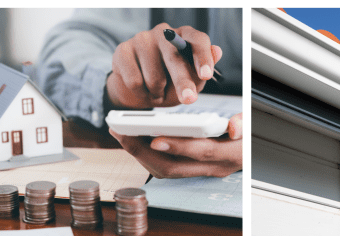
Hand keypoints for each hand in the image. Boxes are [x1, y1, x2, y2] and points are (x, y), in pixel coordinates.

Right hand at [107, 23, 223, 108]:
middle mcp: (164, 33)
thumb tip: (217, 51)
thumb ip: (202, 69)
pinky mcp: (122, 51)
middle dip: (182, 82)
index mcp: (185, 36)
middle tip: (188, 99)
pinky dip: (142, 92)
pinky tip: (142, 88)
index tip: (206, 75)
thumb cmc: (170, 80)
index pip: (197, 40)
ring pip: (154, 75)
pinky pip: (134, 80)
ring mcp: (142, 39)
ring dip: (158, 92)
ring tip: (158, 91)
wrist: (139, 88)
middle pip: (175, 58)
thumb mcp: (191, 79)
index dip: (203, 57)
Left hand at [110, 113, 242, 178]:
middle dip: (143, 152)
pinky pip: (166, 167)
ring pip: (165, 170)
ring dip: (140, 155)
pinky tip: (135, 140)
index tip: (155, 139)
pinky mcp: (191, 169)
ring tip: (122, 135)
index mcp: (230, 155)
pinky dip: (147, 155)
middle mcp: (213, 168)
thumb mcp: (251, 122)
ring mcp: (201, 171)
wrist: (250, 148)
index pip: (201, 152)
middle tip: (122, 133)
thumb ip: (243, 122)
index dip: (178, 146)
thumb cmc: (248, 134)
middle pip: (173, 167)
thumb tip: (233, 127)